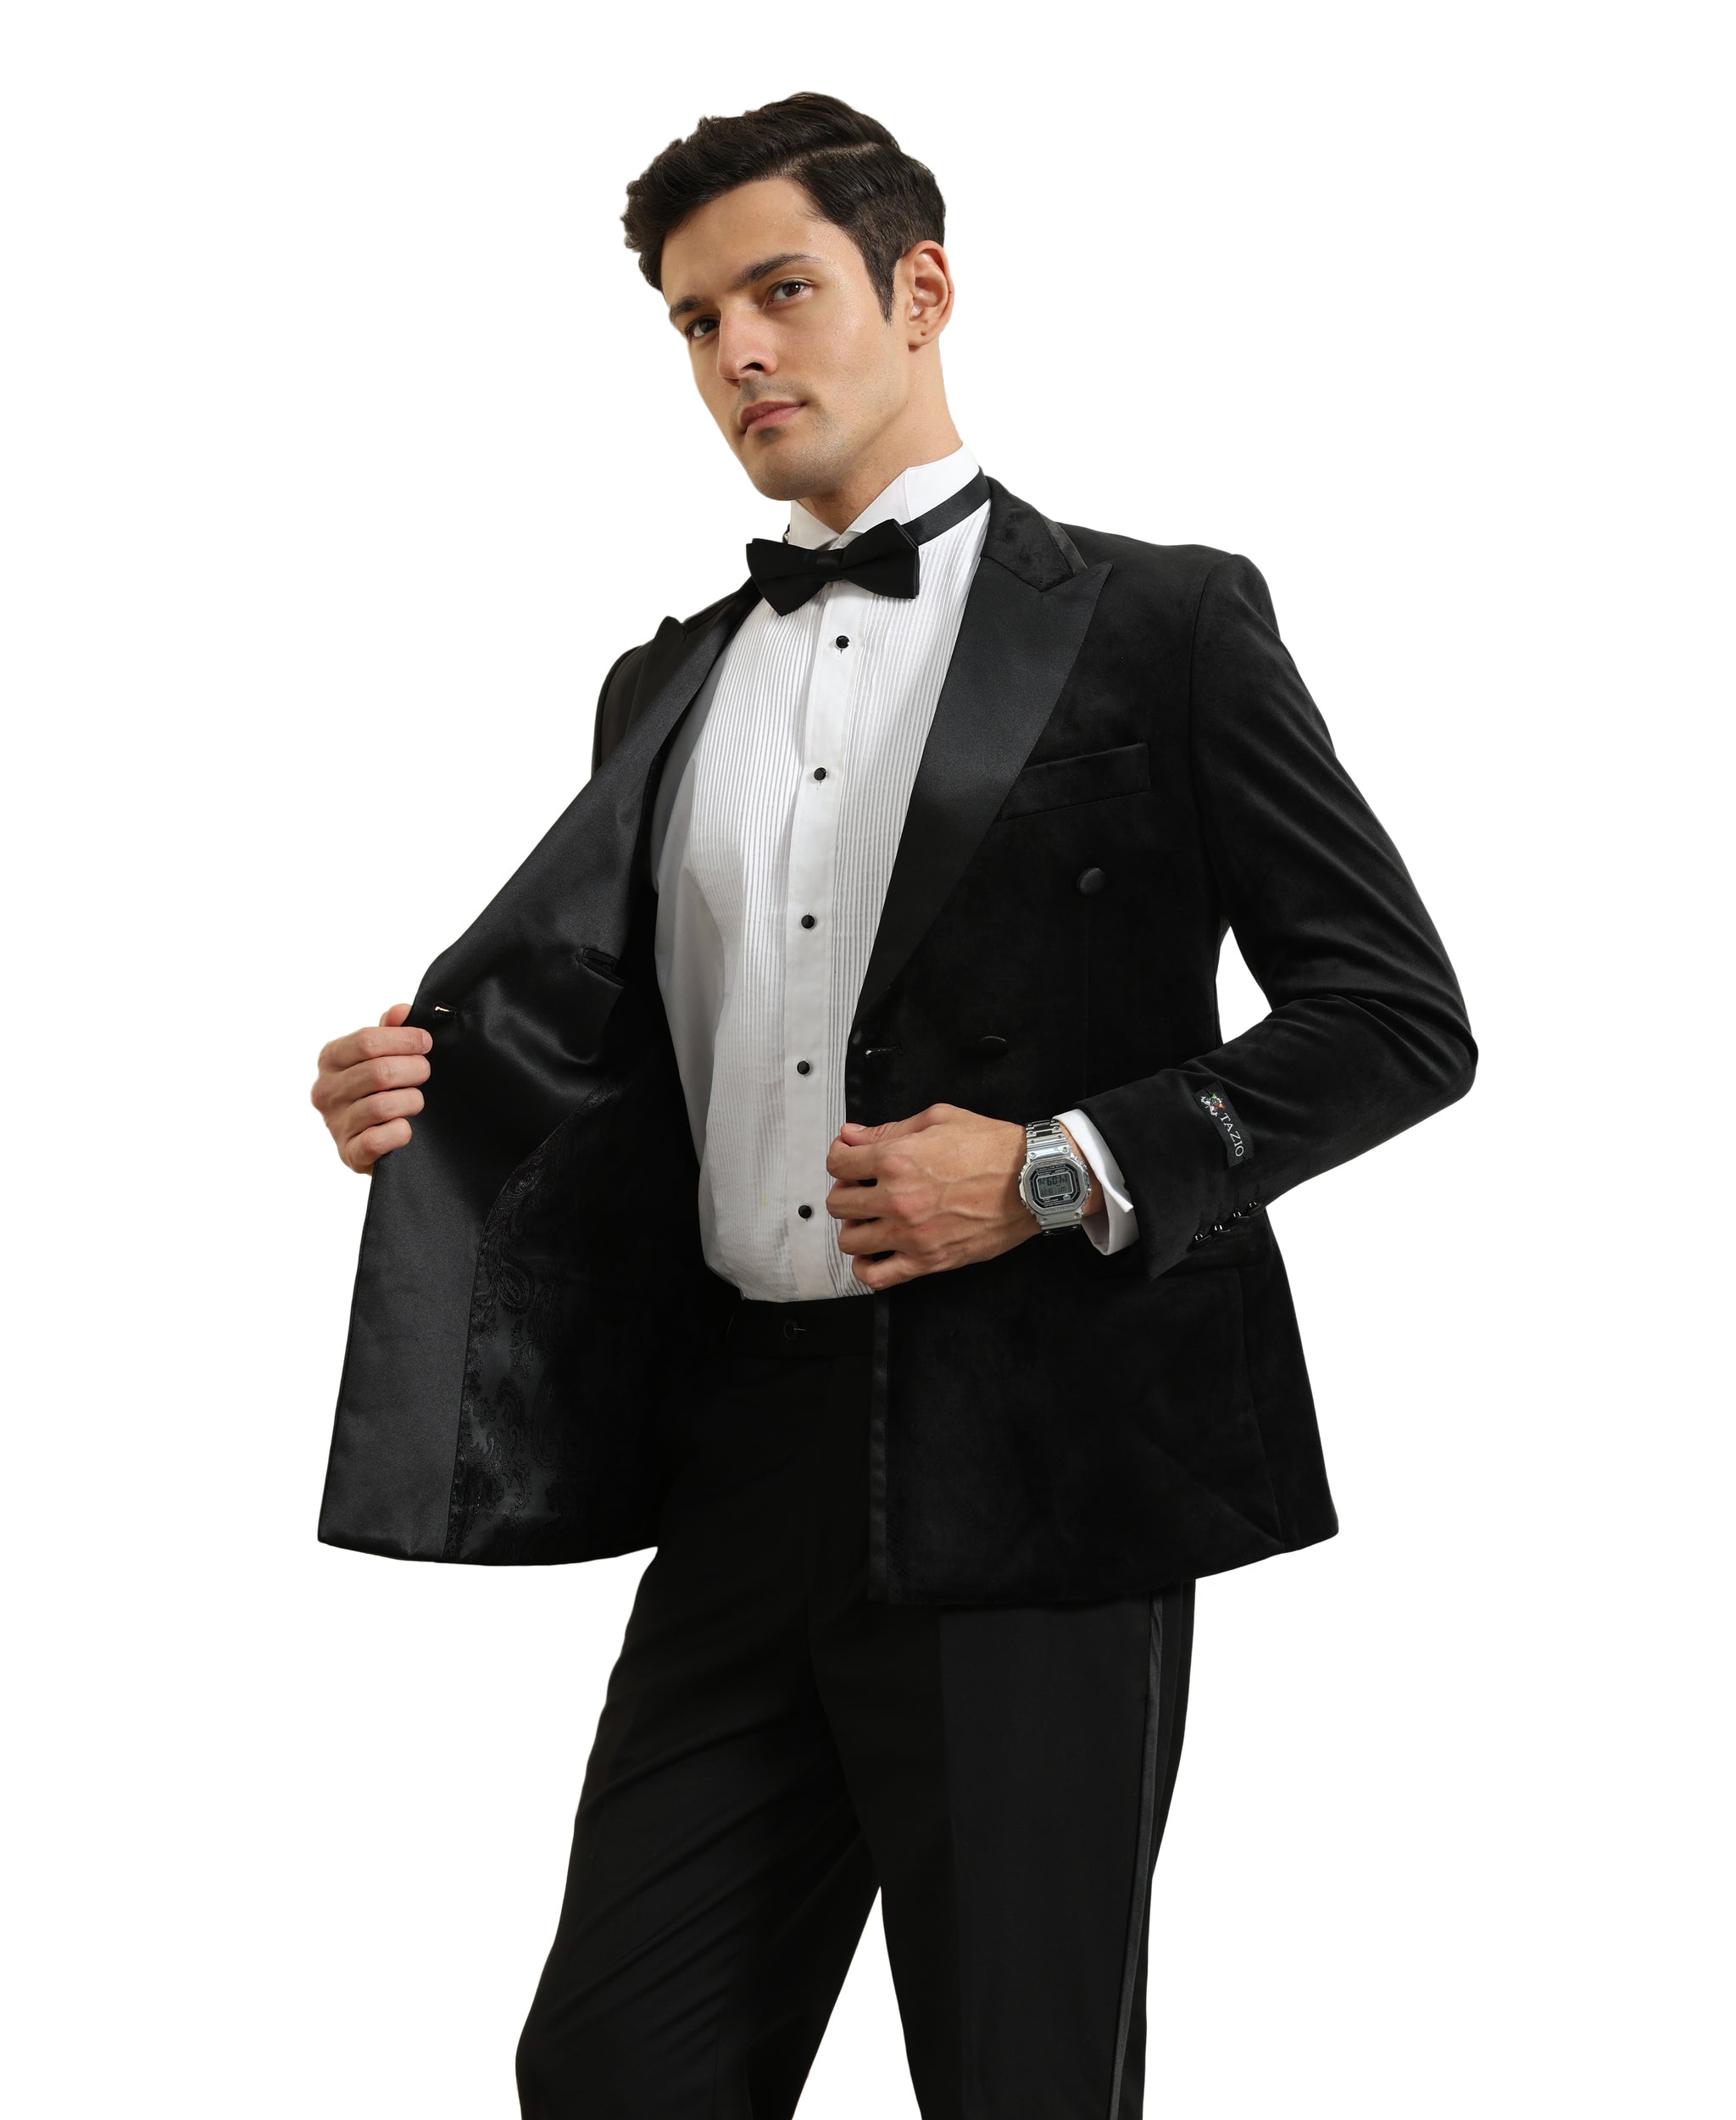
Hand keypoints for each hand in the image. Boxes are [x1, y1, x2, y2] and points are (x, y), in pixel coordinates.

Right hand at [310, 1003, 432, 1172]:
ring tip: (415, 1100)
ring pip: (383, 1106)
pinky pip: (380, 1140)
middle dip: (414, 1069)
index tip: (425, 1043)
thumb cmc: (377, 1088)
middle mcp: (325, 1090)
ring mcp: (335, 1124)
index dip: (404, 1040)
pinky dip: (401, 1132)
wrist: (372, 1141)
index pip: (366, 1041)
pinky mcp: (349, 1154)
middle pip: (379, 1072)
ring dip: (411, 1100)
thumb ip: (389, 1031)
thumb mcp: (379, 1055)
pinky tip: (405, 1127)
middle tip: (424, 1072)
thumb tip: (402, 1011)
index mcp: (330, 1059)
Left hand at [823, 1103, 1099, 1290]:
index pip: (838, 1163)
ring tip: (871, 1219)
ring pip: (850, 1241)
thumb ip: (889, 1129)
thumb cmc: (994, 1148)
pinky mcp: (928, 1260)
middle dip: (846, 1192)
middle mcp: (897, 1199)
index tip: (850, 1160)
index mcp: (896, 1159)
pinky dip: (866, 1268)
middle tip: (863, 1188)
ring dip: (854, 1228)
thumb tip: (853, 1135)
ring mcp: (911, 1234)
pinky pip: (877, 1277)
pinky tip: (875, 1253)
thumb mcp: (939, 1120)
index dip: (841, 1157)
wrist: (1033, 1181)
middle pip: (838, 1204)